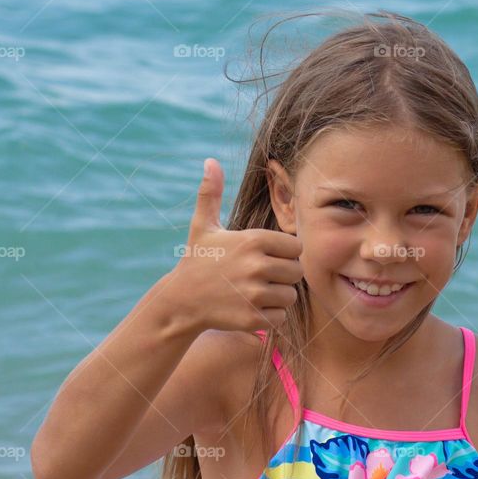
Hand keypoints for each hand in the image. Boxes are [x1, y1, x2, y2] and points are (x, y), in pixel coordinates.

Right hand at [169, 158, 302, 332]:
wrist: (180, 301)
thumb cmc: (197, 260)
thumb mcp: (203, 225)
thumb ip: (211, 193)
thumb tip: (210, 162)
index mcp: (253, 240)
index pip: (296, 247)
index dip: (285, 253)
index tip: (267, 257)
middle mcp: (256, 265)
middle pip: (297, 272)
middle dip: (283, 275)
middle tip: (262, 277)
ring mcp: (254, 293)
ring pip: (289, 296)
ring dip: (277, 296)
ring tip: (256, 292)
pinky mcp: (252, 317)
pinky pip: (279, 316)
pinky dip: (269, 315)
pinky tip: (251, 307)